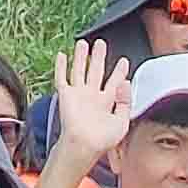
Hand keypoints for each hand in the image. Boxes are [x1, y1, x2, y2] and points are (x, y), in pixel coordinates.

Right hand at [38, 52, 139, 187]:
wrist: (84, 145)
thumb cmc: (102, 140)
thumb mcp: (123, 122)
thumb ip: (126, 102)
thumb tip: (125, 83)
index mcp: (107, 102)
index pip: (114, 82)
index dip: (119, 71)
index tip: (124, 61)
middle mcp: (92, 96)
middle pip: (96, 71)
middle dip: (99, 57)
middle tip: (101, 44)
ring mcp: (78, 94)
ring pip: (80, 70)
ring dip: (81, 57)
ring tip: (83, 43)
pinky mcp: (66, 95)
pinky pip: (62, 77)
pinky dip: (61, 66)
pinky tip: (62, 55)